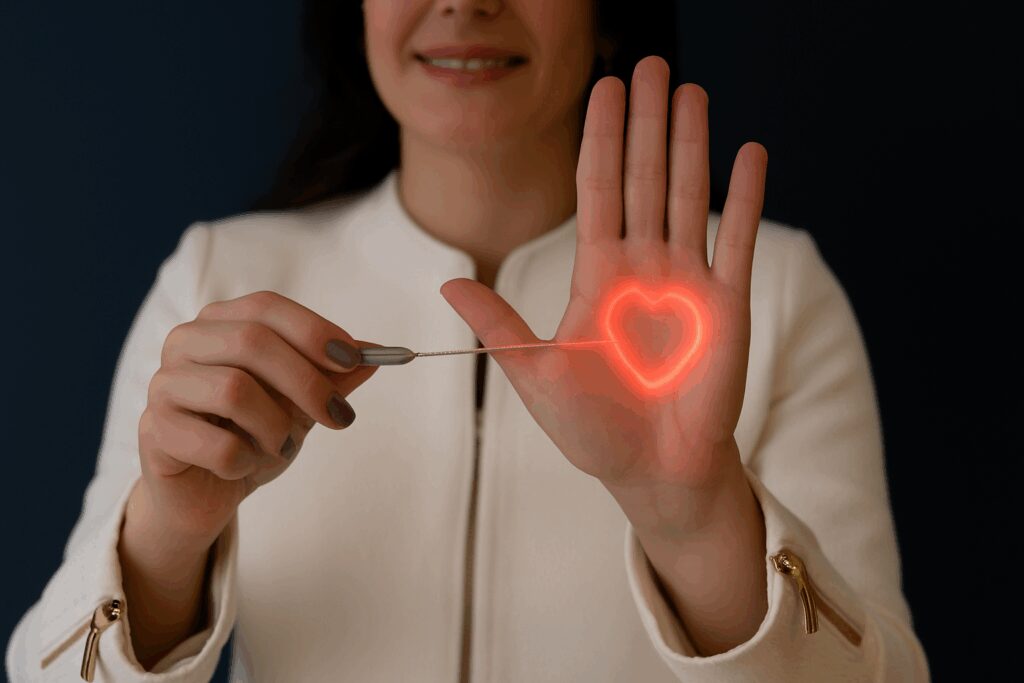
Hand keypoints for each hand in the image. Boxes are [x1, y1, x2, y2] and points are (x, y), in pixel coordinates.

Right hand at [138, 290, 381, 546]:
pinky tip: (244, 465)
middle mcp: (185, 343)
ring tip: (281, 445)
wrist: (206, 492)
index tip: (353, 361)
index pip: (267, 307)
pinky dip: (245, 461)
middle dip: (307, 382)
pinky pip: (216, 444)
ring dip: (275, 427)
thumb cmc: (252, 435)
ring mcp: (163, 385)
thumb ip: (334, 377)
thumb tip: (377, 353)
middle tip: (340, 417)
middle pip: (251, 343)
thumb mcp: (302, 404)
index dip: (313, 331)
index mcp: (221, 323)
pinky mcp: (154, 431)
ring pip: (234, 391)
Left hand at [440, 57, 766, 530]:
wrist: (652, 471)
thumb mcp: (536, 374)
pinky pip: (736, 240)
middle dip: (645, 121)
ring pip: (689, 194)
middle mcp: (643, 265)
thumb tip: (446, 282)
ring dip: (690, 142)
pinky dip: (745, 197)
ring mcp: (688, 280)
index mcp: (597, 274)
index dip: (599, 138)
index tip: (601, 87)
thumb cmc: (594, 428)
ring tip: (690, 90)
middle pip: (644, 176)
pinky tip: (748, 152)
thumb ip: (499, 324)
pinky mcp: (727, 305)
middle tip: (650, 63)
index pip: (598, 188)